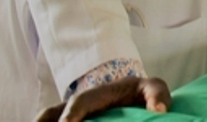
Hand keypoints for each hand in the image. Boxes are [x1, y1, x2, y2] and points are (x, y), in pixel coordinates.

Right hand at [35, 76, 170, 121]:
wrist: (133, 93)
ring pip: (45, 119)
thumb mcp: (153, 88)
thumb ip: (157, 94)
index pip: (80, 102)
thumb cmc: (141, 91)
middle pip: (51, 112)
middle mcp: (77, 102)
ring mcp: (69, 113)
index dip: (72, 113)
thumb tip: (160, 110)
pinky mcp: (69, 120)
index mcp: (98, 93)